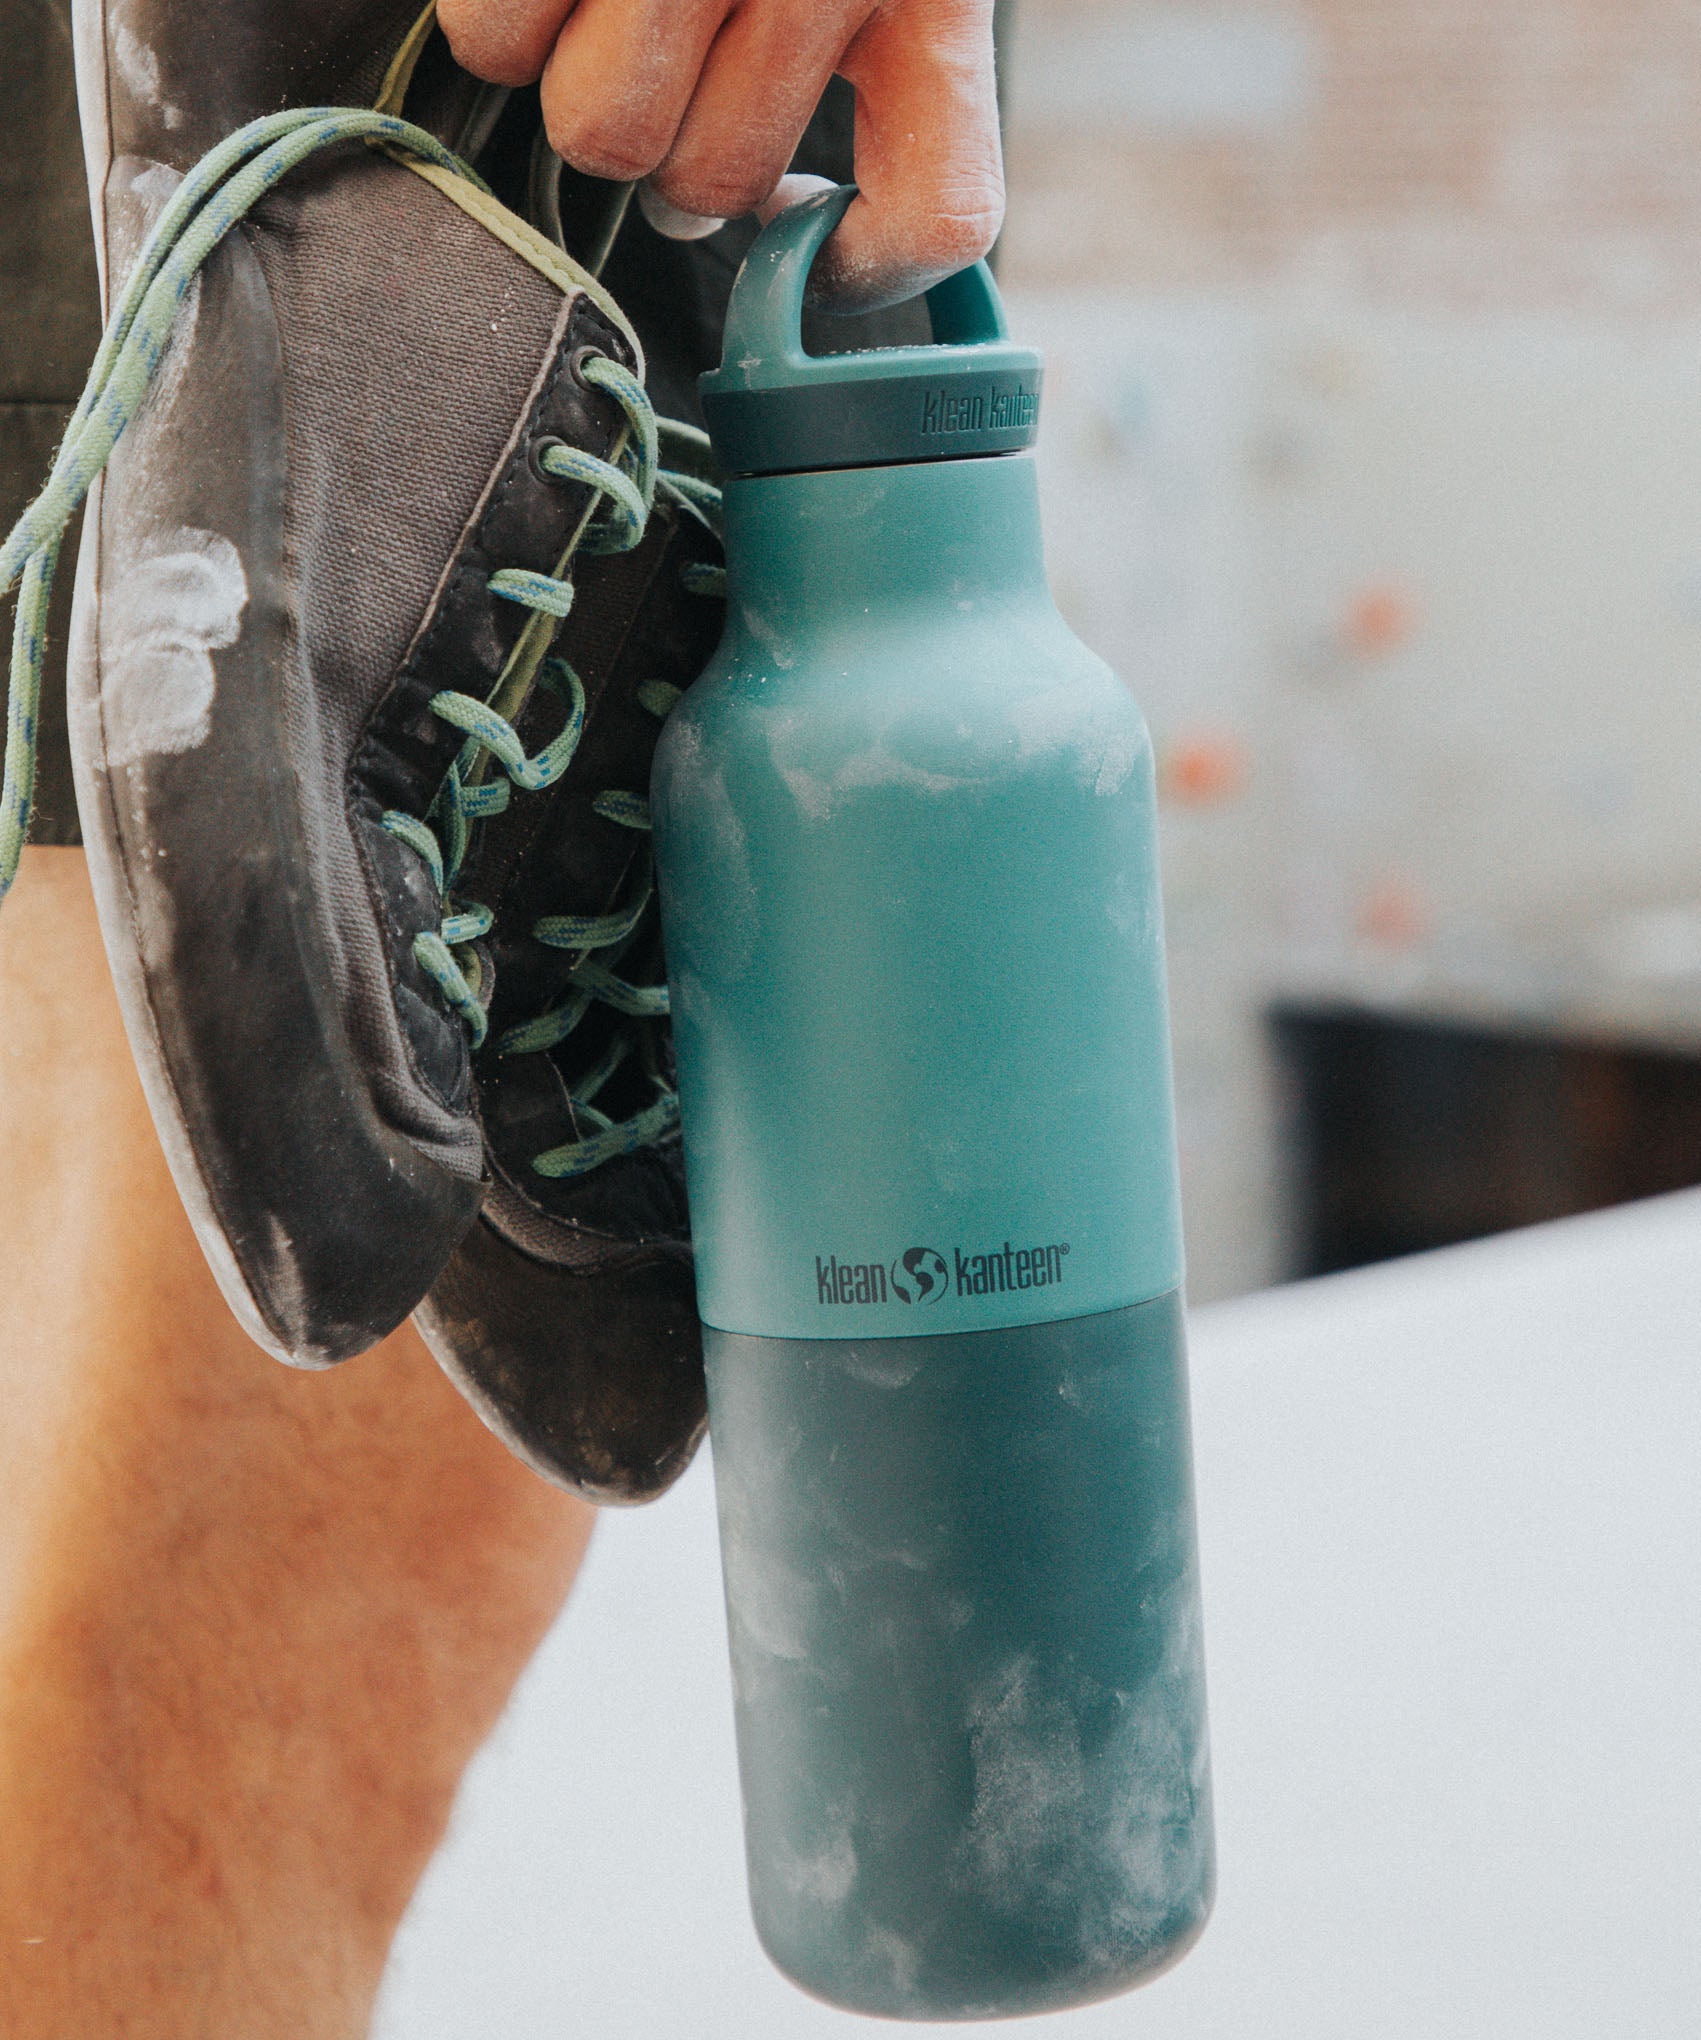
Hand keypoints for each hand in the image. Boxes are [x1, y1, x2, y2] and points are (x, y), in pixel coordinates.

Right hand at [435, 0, 1004, 310]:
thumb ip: (905, 81)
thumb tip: (798, 224)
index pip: (939, 214)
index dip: (867, 267)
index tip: (812, 232)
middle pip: (711, 187)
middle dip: (677, 151)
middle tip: (669, 66)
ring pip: (602, 133)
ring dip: (582, 86)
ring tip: (603, 1)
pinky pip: (495, 42)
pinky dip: (501, 21)